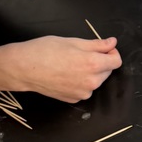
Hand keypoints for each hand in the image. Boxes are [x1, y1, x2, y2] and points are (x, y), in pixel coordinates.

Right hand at [0, 35, 121, 101]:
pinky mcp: (74, 99)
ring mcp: (82, 93)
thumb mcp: (73, 41)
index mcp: (93, 65)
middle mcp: (91, 82)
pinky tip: (65, 74)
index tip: (104, 48)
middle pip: (107, 71)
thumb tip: (112, 43)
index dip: (112, 52)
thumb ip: (97, 44)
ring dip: (90, 72)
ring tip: (71, 64)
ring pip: (95, 81)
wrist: (24, 68)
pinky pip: (84, 89)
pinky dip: (80, 82)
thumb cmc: (45, 50)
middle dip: (100, 62)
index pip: (116, 61)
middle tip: (81, 53)